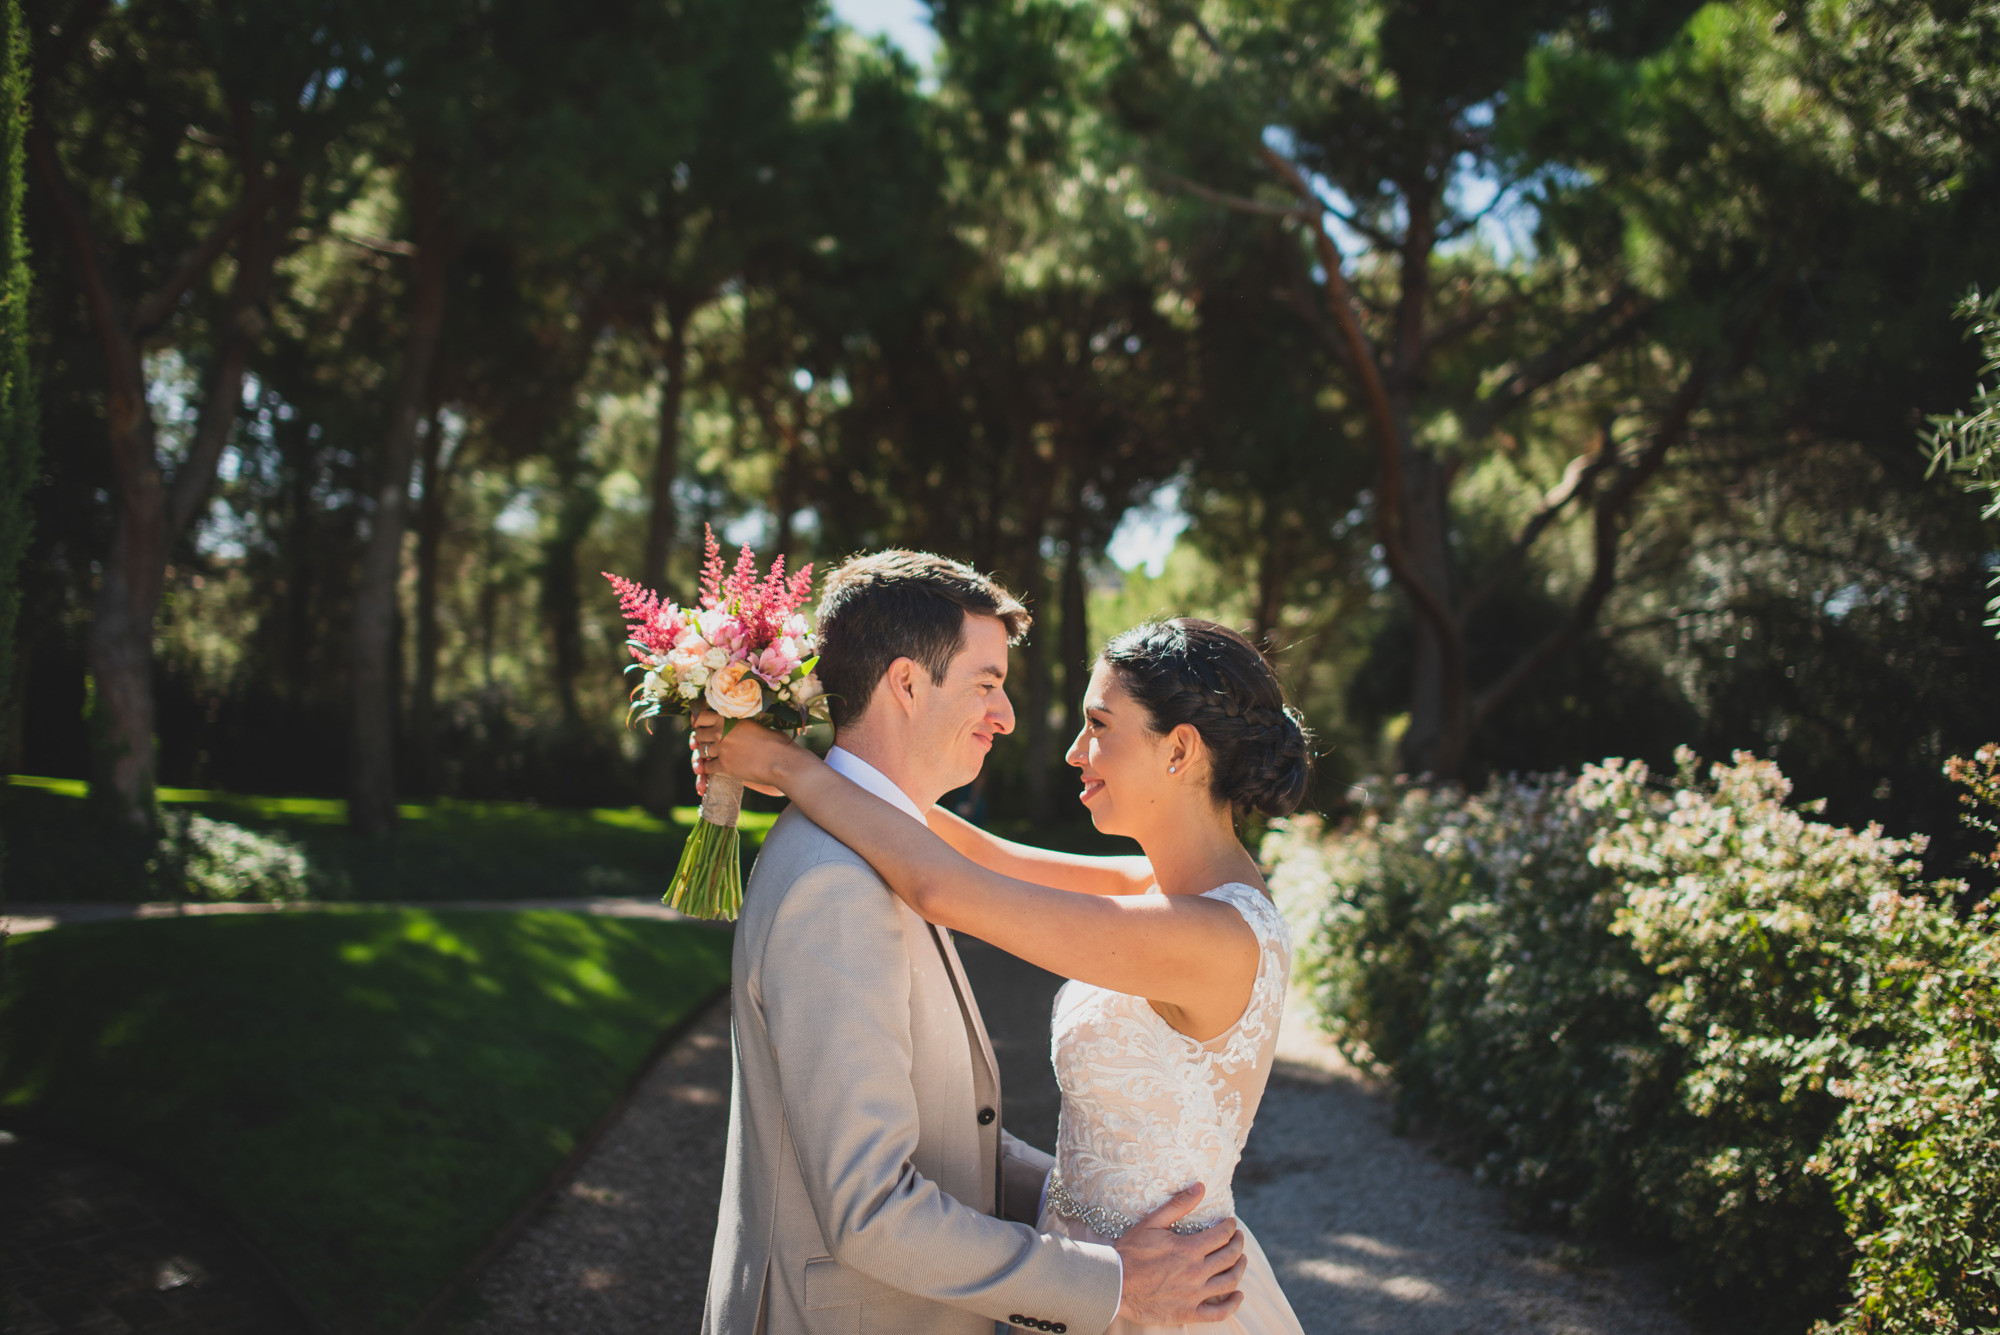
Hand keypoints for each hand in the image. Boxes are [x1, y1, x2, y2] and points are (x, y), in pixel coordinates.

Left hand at [689, 710, 797, 794]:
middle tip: (704, 742)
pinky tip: (712, 768)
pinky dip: (707, 769)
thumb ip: (739, 725)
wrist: (781, 761)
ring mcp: (721, 749)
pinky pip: (707, 767)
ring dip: (703, 754)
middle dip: (700, 738)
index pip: (701, 716)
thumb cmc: (776, 742)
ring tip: (709, 755)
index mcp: (729, 718)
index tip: (699, 725)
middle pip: (698, 734)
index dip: (697, 722)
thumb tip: (736, 726)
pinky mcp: (724, 766)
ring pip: (701, 751)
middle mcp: (721, 732)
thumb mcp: (755, 725)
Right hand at [1111, 1183, 1246, 1324]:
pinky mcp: (1188, 1312)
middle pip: (1230, 1257)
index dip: (1230, 1227)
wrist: (1114, 1284)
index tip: (1231, 1223)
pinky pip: (1219, 1313)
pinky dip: (1233, 1304)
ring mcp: (1193, 1295)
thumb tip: (1200, 1187)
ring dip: (1240, 1269)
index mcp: (1188, 1249)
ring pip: (1229, 1282)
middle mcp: (1196, 1272)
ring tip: (1242, 1261)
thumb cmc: (1131, 1252)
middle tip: (1239, 1238)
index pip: (1222, 1235)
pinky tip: (1238, 1296)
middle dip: (1238, 1244)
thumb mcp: (1152, 1223)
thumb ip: (1178, 1205)